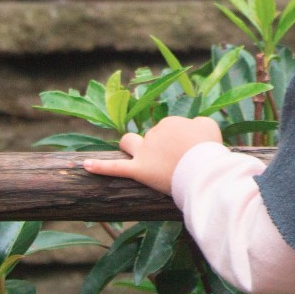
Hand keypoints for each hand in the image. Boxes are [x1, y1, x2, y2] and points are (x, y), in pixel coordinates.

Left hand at [82, 115, 223, 194]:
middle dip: (160, 147)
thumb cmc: (209, 150)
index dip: (179, 144)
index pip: (169, 130)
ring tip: (138, 157)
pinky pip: (115, 168)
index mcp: (169, 122)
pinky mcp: (138, 170)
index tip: (190, 155)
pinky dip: (99, 167)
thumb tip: (191, 126)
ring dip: (131, 147)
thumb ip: (197, 123)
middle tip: (177, 163)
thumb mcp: (210, 127)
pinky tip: (84, 166)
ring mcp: (144, 152)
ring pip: (130, 143)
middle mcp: (154, 133)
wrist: (203, 169)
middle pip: (152, 138)